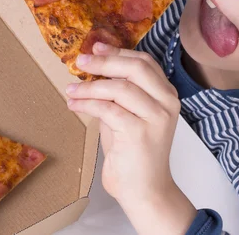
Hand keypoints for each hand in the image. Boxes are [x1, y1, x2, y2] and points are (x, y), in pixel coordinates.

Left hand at [66, 43, 196, 234]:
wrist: (146, 190)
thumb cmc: (134, 153)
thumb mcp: (129, 114)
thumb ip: (119, 93)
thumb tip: (93, 68)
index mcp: (167, 94)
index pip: (145, 62)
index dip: (119, 52)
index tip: (96, 48)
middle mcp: (167, 102)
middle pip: (134, 69)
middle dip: (104, 63)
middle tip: (80, 62)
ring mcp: (156, 118)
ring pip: (119, 88)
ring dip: (89, 87)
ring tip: (70, 90)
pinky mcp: (140, 133)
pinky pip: (108, 110)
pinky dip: (87, 104)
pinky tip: (74, 105)